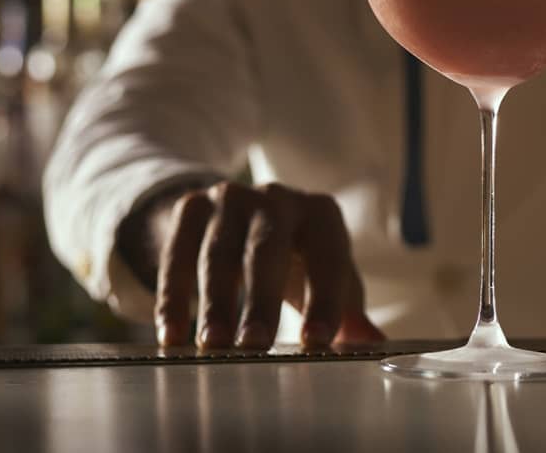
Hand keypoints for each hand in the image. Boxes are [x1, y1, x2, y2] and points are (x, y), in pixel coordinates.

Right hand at [134, 182, 384, 349]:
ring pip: (219, 252)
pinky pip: (178, 254)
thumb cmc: (294, 258)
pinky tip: (171, 336)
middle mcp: (276, 198)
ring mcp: (229, 198)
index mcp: (320, 214)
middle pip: (267, 248)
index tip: (318, 341)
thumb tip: (373, 347)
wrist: (236, 215)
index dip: (325, 297)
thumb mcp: (325, 276)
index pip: (327, 255)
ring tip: (214, 345)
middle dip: (262, 299)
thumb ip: (348, 311)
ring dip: (215, 302)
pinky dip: (173, 297)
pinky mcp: (190, 208)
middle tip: (255, 345)